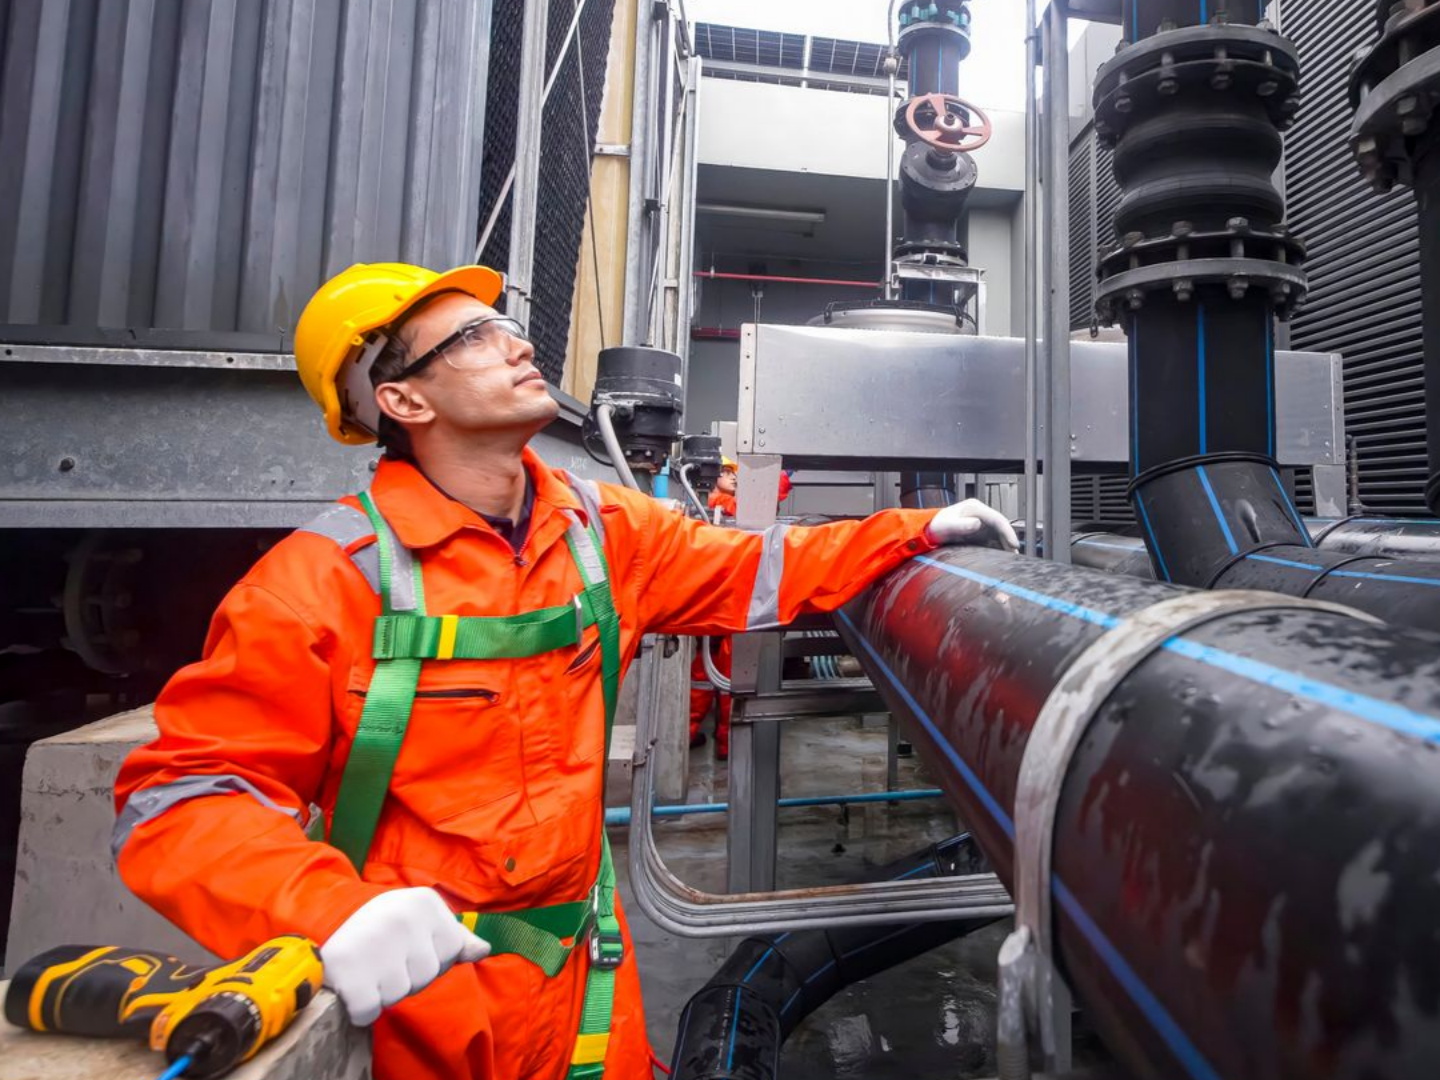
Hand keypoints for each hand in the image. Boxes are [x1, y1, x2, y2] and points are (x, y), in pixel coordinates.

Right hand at [320, 887, 489, 1025]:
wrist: (321, 929)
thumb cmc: (382, 927)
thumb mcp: (420, 919)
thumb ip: (453, 936)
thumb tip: (484, 950)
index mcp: (424, 900)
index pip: (453, 949)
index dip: (432, 956)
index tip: (408, 944)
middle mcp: (403, 917)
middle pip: (428, 974)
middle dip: (408, 975)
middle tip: (385, 958)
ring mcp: (376, 943)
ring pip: (401, 993)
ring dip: (385, 991)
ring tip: (369, 968)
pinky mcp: (350, 972)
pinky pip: (370, 1010)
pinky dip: (362, 1008)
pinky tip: (355, 987)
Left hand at [924, 499, 1019, 551]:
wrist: (929, 532)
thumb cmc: (936, 526)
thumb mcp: (947, 525)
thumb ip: (960, 525)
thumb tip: (977, 524)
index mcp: (975, 508)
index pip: (997, 519)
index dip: (1007, 531)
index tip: (1013, 543)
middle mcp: (981, 515)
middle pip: (1001, 527)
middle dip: (1009, 540)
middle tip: (1015, 554)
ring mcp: (981, 524)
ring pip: (999, 535)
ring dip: (1006, 545)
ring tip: (1011, 558)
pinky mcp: (980, 534)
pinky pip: (993, 541)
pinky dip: (999, 549)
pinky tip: (1002, 558)